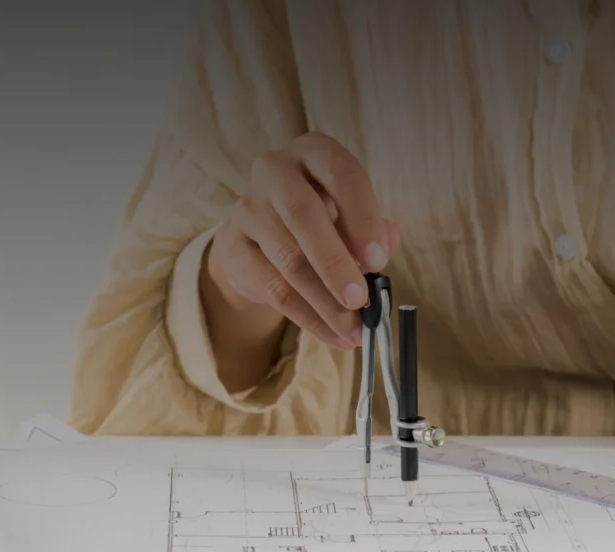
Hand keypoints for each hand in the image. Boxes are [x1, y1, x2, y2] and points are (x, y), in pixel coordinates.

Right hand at [200, 132, 396, 371]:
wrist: (260, 237)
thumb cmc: (320, 219)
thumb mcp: (351, 215)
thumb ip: (373, 230)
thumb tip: (382, 251)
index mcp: (313, 152)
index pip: (341, 174)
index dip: (363, 217)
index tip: (379, 260)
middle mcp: (275, 170)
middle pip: (303, 215)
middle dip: (336, 263)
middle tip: (361, 300)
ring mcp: (248, 207)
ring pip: (289, 260)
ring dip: (326, 302)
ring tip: (353, 330)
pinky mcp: (232, 246)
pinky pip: (273, 289)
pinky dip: (308, 318)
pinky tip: (332, 335)